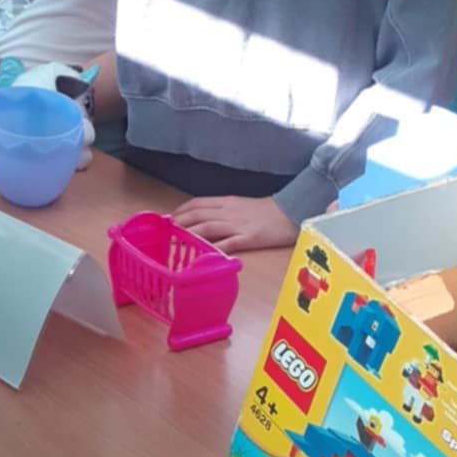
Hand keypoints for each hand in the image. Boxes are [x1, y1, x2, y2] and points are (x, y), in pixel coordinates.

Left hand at [172, 194, 297, 253]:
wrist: (292, 212)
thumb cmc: (268, 211)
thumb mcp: (243, 205)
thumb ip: (224, 211)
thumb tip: (205, 218)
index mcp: (227, 202)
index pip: (198, 203)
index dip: (181, 210)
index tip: (168, 218)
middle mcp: (229, 212)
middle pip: (198, 214)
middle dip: (179, 222)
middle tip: (165, 231)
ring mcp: (238, 225)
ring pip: (208, 227)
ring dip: (189, 234)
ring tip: (174, 241)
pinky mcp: (249, 238)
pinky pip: (228, 243)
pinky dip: (213, 248)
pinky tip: (201, 254)